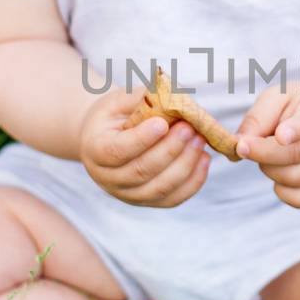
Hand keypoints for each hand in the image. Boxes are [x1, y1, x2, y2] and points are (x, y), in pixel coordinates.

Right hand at [79, 87, 209, 207]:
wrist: (108, 138)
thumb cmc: (116, 116)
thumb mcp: (120, 101)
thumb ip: (142, 99)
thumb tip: (173, 98)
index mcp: (95, 150)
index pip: (117, 150)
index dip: (141, 139)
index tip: (162, 123)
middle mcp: (108, 178)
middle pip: (141, 171)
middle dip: (170, 150)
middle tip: (190, 128)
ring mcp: (128, 194)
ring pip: (159, 188)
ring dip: (185, 164)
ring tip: (200, 140)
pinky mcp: (148, 201)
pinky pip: (173, 199)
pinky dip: (193, 181)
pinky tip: (204, 159)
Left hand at [234, 87, 299, 207]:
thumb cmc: (296, 108)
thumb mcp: (277, 99)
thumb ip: (258, 117)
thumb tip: (239, 144)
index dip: (296, 130)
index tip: (280, 136)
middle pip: (299, 154)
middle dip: (264, 154)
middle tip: (243, 147)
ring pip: (298, 179)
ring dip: (270, 171)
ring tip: (265, 158)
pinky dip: (282, 192)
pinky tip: (277, 175)